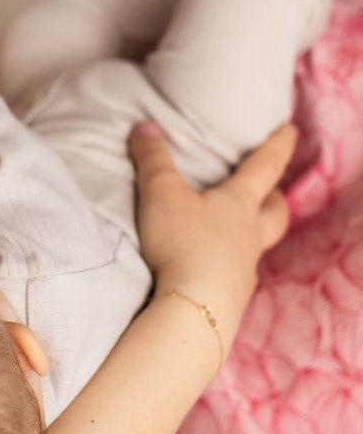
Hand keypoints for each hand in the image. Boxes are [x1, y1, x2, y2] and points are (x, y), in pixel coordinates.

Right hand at [128, 120, 296, 346]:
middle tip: (275, 191)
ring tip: (240, 233)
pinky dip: (229, 268)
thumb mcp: (159, 193)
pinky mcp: (230, 298)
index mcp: (238, 204)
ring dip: (253, 236)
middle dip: (275, 199)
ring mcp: (243, 269)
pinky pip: (236, 277)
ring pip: (257, 247)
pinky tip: (214, 271)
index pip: (265, 167)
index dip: (277, 145)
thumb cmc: (182, 242)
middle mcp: (249, 236)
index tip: (289, 130)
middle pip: (274, 213)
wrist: (193, 306)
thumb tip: (144, 127)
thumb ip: (152, 159)